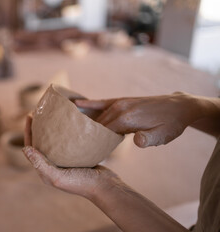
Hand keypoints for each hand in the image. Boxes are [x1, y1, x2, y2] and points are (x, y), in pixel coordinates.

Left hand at [23, 115, 120, 198]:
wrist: (106, 187)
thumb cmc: (82, 183)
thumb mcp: (59, 176)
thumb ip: (41, 164)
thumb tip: (25, 149)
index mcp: (45, 171)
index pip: (31, 149)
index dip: (28, 132)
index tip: (30, 116)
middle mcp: (53, 167)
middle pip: (41, 144)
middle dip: (37, 129)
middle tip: (39, 112)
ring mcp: (64, 162)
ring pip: (53, 142)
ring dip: (50, 130)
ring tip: (51, 115)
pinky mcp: (76, 158)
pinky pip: (66, 143)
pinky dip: (64, 133)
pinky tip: (68, 123)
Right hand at [75, 92, 200, 147]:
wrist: (179, 106)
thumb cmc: (171, 124)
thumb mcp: (163, 136)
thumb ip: (148, 139)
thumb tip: (135, 141)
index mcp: (127, 119)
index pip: (104, 133)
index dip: (96, 144)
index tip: (86, 153)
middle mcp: (120, 109)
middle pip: (98, 125)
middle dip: (89, 136)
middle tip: (78, 146)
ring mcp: (119, 103)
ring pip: (98, 116)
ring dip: (88, 124)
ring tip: (74, 132)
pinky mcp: (121, 100)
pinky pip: (101, 102)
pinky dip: (89, 103)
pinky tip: (76, 104)